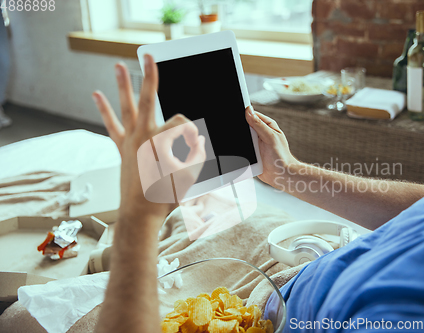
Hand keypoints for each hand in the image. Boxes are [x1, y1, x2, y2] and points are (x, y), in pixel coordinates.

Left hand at [92, 54, 205, 224]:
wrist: (140, 214)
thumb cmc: (165, 196)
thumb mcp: (190, 174)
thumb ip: (197, 152)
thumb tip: (196, 139)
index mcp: (161, 142)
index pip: (181, 122)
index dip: (191, 131)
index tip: (194, 145)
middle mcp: (143, 136)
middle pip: (147, 99)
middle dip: (150, 76)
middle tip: (148, 56)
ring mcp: (130, 141)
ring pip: (126, 107)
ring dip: (123, 85)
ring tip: (119, 66)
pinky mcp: (122, 148)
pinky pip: (112, 125)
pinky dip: (104, 110)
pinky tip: (97, 95)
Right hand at [245, 106, 298, 187]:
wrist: (280, 175)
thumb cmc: (281, 157)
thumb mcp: (270, 137)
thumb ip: (259, 124)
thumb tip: (249, 111)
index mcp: (267, 125)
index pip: (253, 115)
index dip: (244, 113)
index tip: (236, 113)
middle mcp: (260, 133)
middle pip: (245, 126)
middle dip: (240, 129)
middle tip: (243, 135)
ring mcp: (255, 143)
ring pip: (241, 138)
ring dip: (240, 141)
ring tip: (246, 146)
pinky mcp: (250, 153)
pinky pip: (240, 149)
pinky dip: (239, 151)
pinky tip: (241, 153)